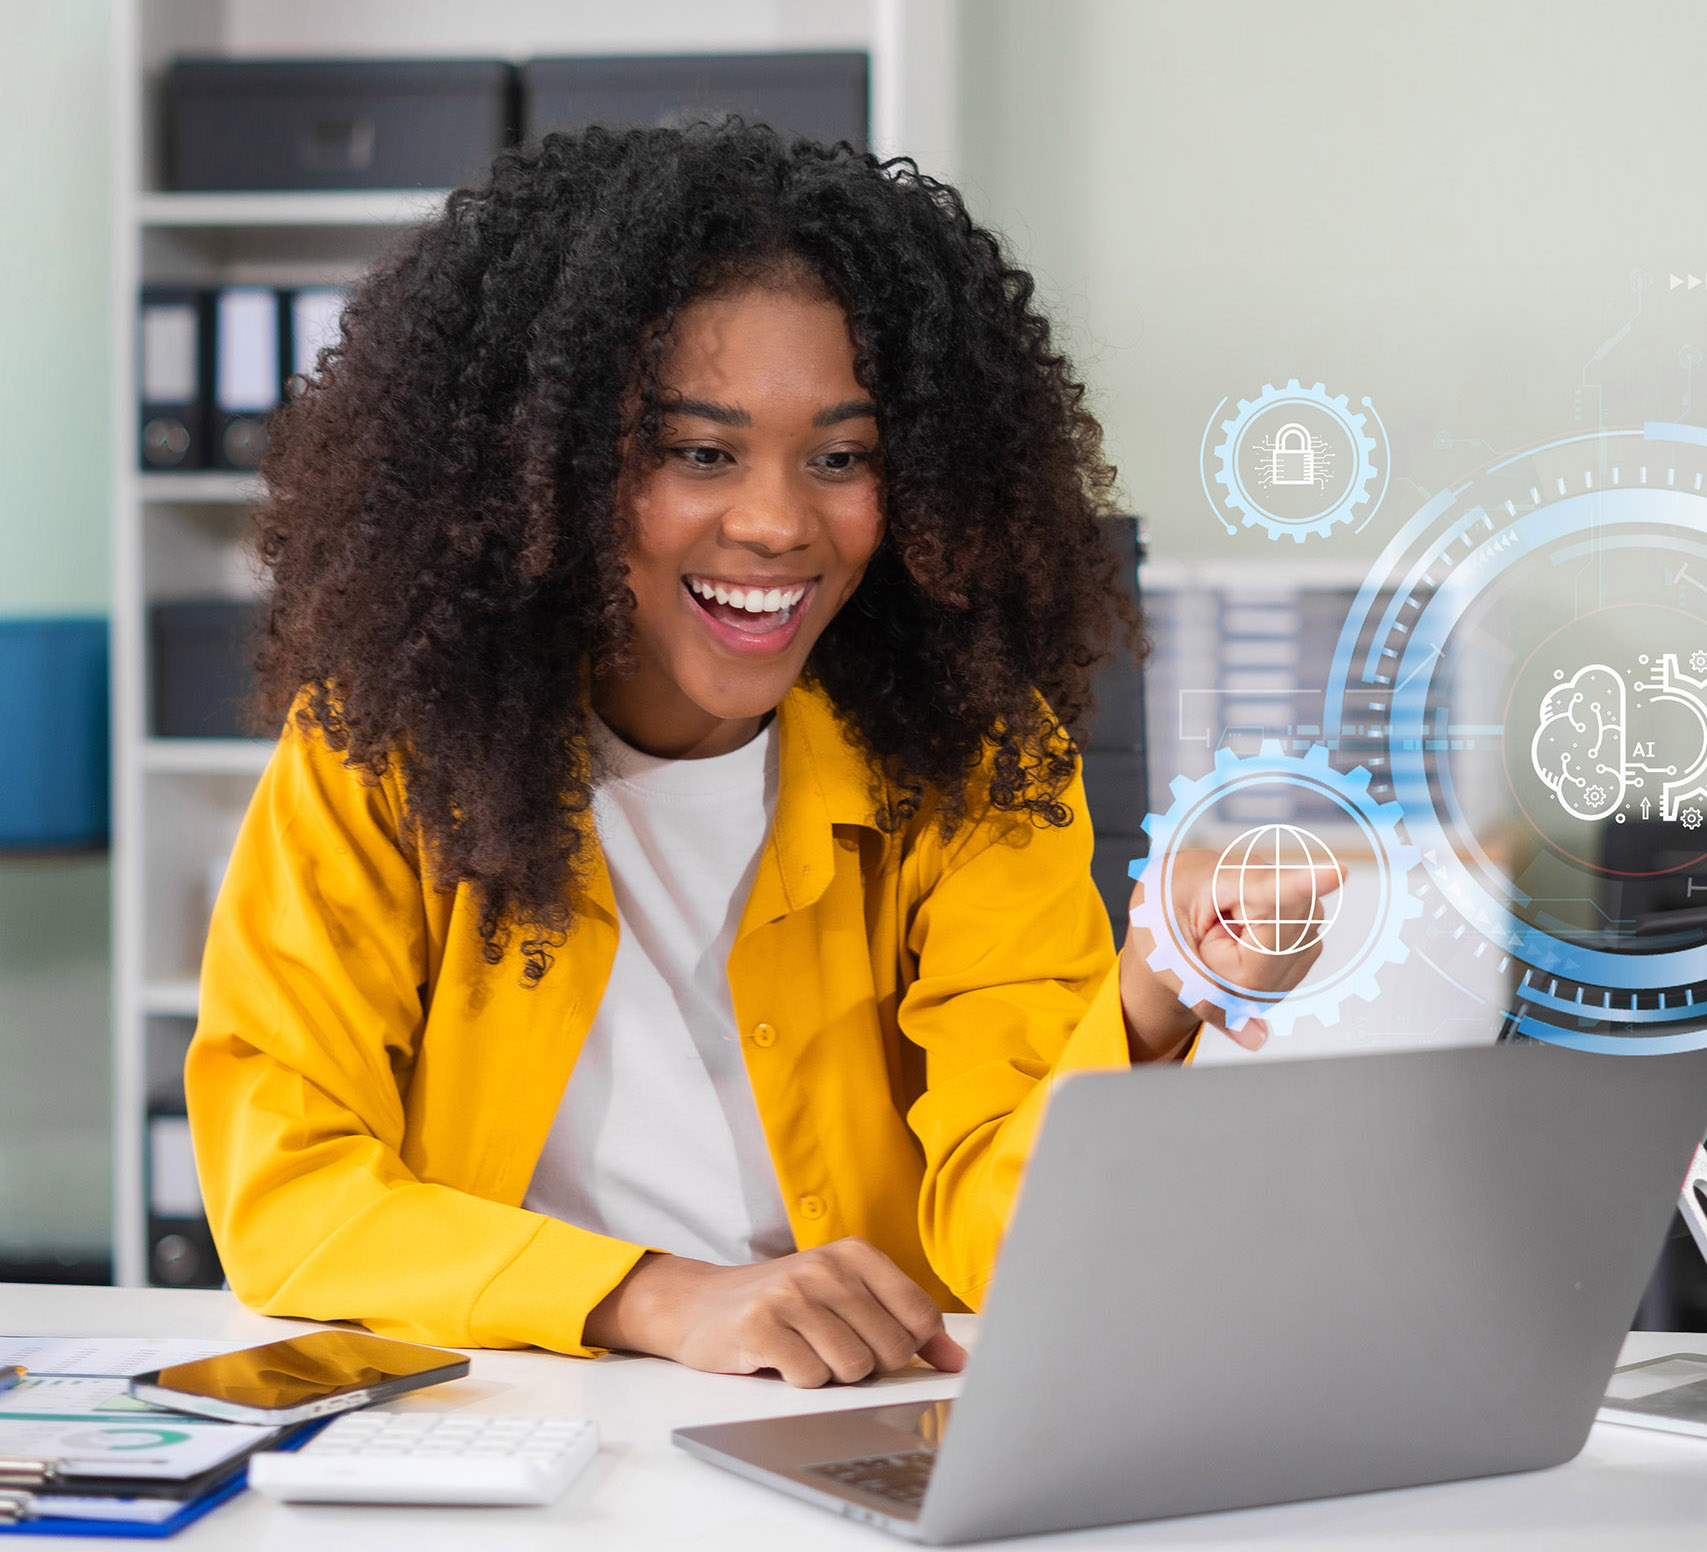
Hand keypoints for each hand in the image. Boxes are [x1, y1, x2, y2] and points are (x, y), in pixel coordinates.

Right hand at [583, 1238, 967, 1386]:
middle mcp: (826, 1266)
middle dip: (867, 1366)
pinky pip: (811, 1378)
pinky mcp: (761, 1325)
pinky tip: (780, 1360)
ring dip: (831, 1375)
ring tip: (805, 1352)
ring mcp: (792, 1292)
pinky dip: (800, 1382)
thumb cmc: (783, 1305)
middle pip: (891, 1349)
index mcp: (856, 1254)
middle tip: (831, 1349)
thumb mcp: (846, 1298)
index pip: (921, 1317)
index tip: (882, 1349)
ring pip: (853, 1368)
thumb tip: (959, 1361)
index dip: (909, 1349)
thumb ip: (905, 1324)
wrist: (699, 1304)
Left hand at [1119, 847, 1341, 1055]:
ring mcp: (1300, 910)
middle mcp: (1276, 886)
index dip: (1308, 882)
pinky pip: (1285, 980)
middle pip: (1266, 966)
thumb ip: (1207, 999)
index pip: (1272, 887)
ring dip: (1246, 977)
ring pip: (1278, 979)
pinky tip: (1245, 949)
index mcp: (1226, 877)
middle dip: (1231, 973)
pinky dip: (1260, 979)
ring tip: (1225, 938)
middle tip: (1207, 939)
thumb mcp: (1167, 956)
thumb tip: (1255, 1040)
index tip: (1337, 874)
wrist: (1176, 897)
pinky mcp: (1310, 933)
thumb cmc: (1167, 914)